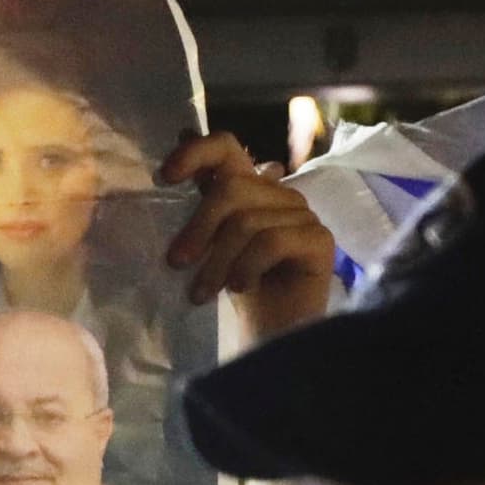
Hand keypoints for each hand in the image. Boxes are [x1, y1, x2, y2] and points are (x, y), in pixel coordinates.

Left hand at [162, 132, 338, 347]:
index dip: (196, 152)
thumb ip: (198, 203)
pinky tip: (240, 287)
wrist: (267, 336)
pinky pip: (272, 242)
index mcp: (250, 187)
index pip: (227, 147)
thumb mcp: (207, 243)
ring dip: (217, 261)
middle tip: (177, 263)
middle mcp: (279, 194)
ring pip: (248, 221)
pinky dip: (247, 267)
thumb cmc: (234, 289)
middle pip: (232, 187)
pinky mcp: (319, 240)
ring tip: (203, 292)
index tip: (165, 177)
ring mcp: (303, 215)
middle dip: (199, 227)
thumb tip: (175, 149)